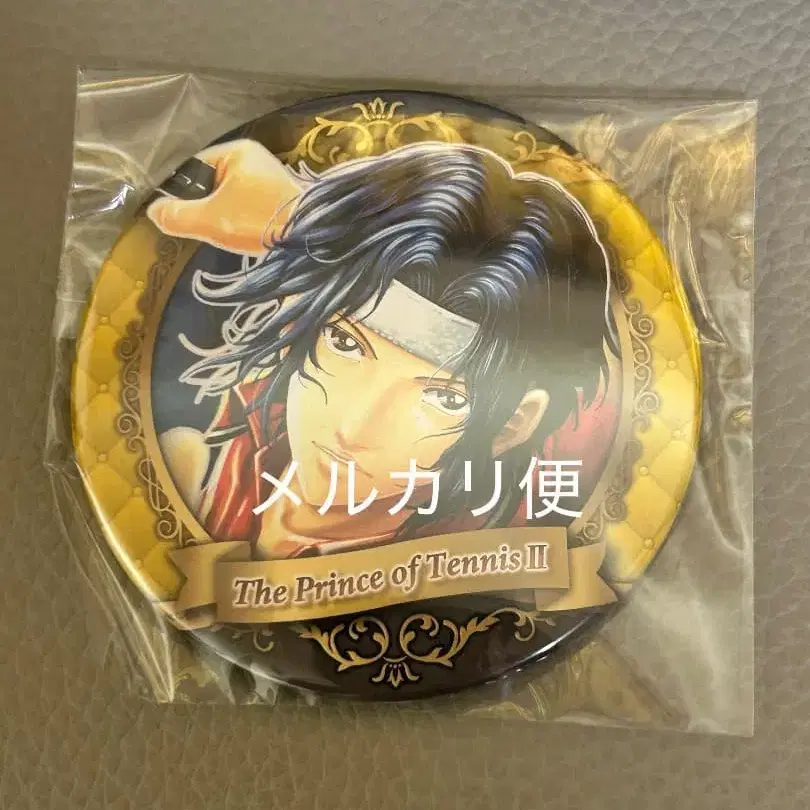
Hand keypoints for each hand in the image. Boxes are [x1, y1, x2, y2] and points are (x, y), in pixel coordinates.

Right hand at [147, 139, 302, 254]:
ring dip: (222, 215)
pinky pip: (247, 205)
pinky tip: (239, 234)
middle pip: (212, 182)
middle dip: (204, 205)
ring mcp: (269, 178)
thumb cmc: (258, 222)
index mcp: (237, 152)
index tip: (178, 213)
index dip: (182, 190)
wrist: (309, 240)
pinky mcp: (279, 198)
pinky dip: (239, 219)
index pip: (195, 166)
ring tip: (221, 232)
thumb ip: (177, 215)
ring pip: (230, 196)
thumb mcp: (210, 220)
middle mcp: (255, 158)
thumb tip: (153, 211)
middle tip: (201, 227)